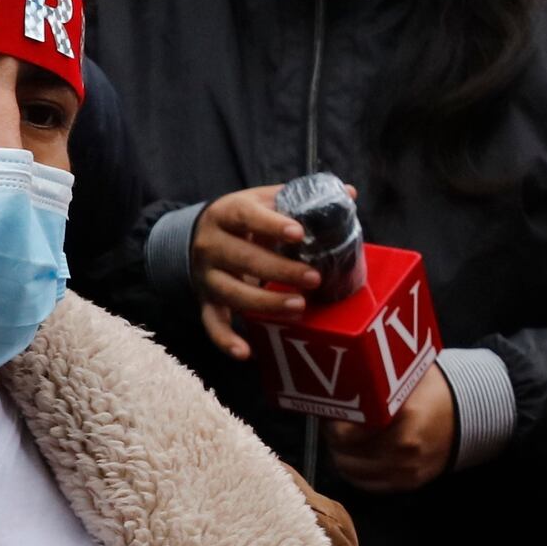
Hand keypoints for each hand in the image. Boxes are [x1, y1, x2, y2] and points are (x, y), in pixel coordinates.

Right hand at [187, 183, 321, 361]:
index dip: (271, 224)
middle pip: (243, 259)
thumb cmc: (243, 218)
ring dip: (265, 303)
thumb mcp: (264, 200)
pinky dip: (226, 340)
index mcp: (227, 213)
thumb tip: (349, 193)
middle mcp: (211, 245)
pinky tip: (247, 353)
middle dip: (280, 271)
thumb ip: (301, 198)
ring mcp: (206, 275)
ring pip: (232, 293)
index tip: (298, 233)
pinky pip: (213, 323)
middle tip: (314, 278)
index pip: (246, 216)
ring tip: (298, 307)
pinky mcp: (206, 299)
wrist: (197, 233)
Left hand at [327, 355, 457, 491]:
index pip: (347, 435)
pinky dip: (356, 471)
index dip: (334, 423)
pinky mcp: (407, 483)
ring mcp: (406, 472)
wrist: (466, 416)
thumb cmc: (434, 392)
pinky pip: (367, 485)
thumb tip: (341, 379)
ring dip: (342, 455)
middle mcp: (404, 453)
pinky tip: (356, 454)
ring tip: (343, 438)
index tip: (334, 411)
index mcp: (404, 425)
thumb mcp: (407, 379)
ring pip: (352, 473)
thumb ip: (377, 384)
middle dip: (334, 439)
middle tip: (334, 423)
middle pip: (345, 456)